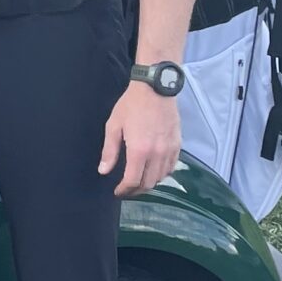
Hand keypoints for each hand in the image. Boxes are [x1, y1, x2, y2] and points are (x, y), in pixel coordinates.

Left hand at [99, 82, 181, 197]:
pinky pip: (171, 168)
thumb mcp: (114, 126)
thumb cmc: (131, 105)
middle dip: (135, 191)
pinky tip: (153, 171)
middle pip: (148, 183)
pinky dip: (162, 174)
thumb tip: (104, 171)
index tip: (117, 192)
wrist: (155, 88)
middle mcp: (157, 154)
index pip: (133, 181)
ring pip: (161, 178)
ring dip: (149, 183)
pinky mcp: (178, 145)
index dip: (124, 190)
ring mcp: (170, 150)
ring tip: (138, 181)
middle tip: (126, 189)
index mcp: (139, 150)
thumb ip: (110, 151)